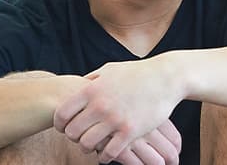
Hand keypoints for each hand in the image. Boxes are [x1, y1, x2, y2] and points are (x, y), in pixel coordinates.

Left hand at [53, 57, 183, 161]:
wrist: (166, 77)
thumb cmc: (138, 73)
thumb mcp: (111, 69)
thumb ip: (92, 78)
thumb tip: (78, 84)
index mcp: (92, 90)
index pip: (62, 113)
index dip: (60, 123)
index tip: (64, 127)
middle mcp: (100, 105)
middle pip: (72, 132)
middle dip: (73, 137)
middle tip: (80, 137)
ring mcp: (115, 119)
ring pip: (87, 144)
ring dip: (87, 148)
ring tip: (93, 146)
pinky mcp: (130, 131)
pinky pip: (109, 152)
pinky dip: (105, 156)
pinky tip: (107, 154)